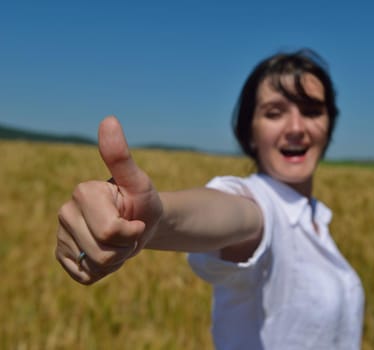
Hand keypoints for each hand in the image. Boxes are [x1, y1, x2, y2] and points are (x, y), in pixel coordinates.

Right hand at [55, 116, 162, 283]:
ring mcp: (61, 236)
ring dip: (117, 260)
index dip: (133, 232)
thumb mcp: (138, 181)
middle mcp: (65, 212)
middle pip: (104, 253)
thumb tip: (108, 119)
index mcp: (83, 192)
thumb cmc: (142, 200)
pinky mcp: (62, 256)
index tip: (135, 218)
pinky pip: (87, 276)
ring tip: (119, 242)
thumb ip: (121, 156)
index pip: (113, 232)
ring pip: (96, 267)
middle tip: (129, 232)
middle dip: (126, 248)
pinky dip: (105, 271)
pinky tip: (107, 252)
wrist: (140, 222)